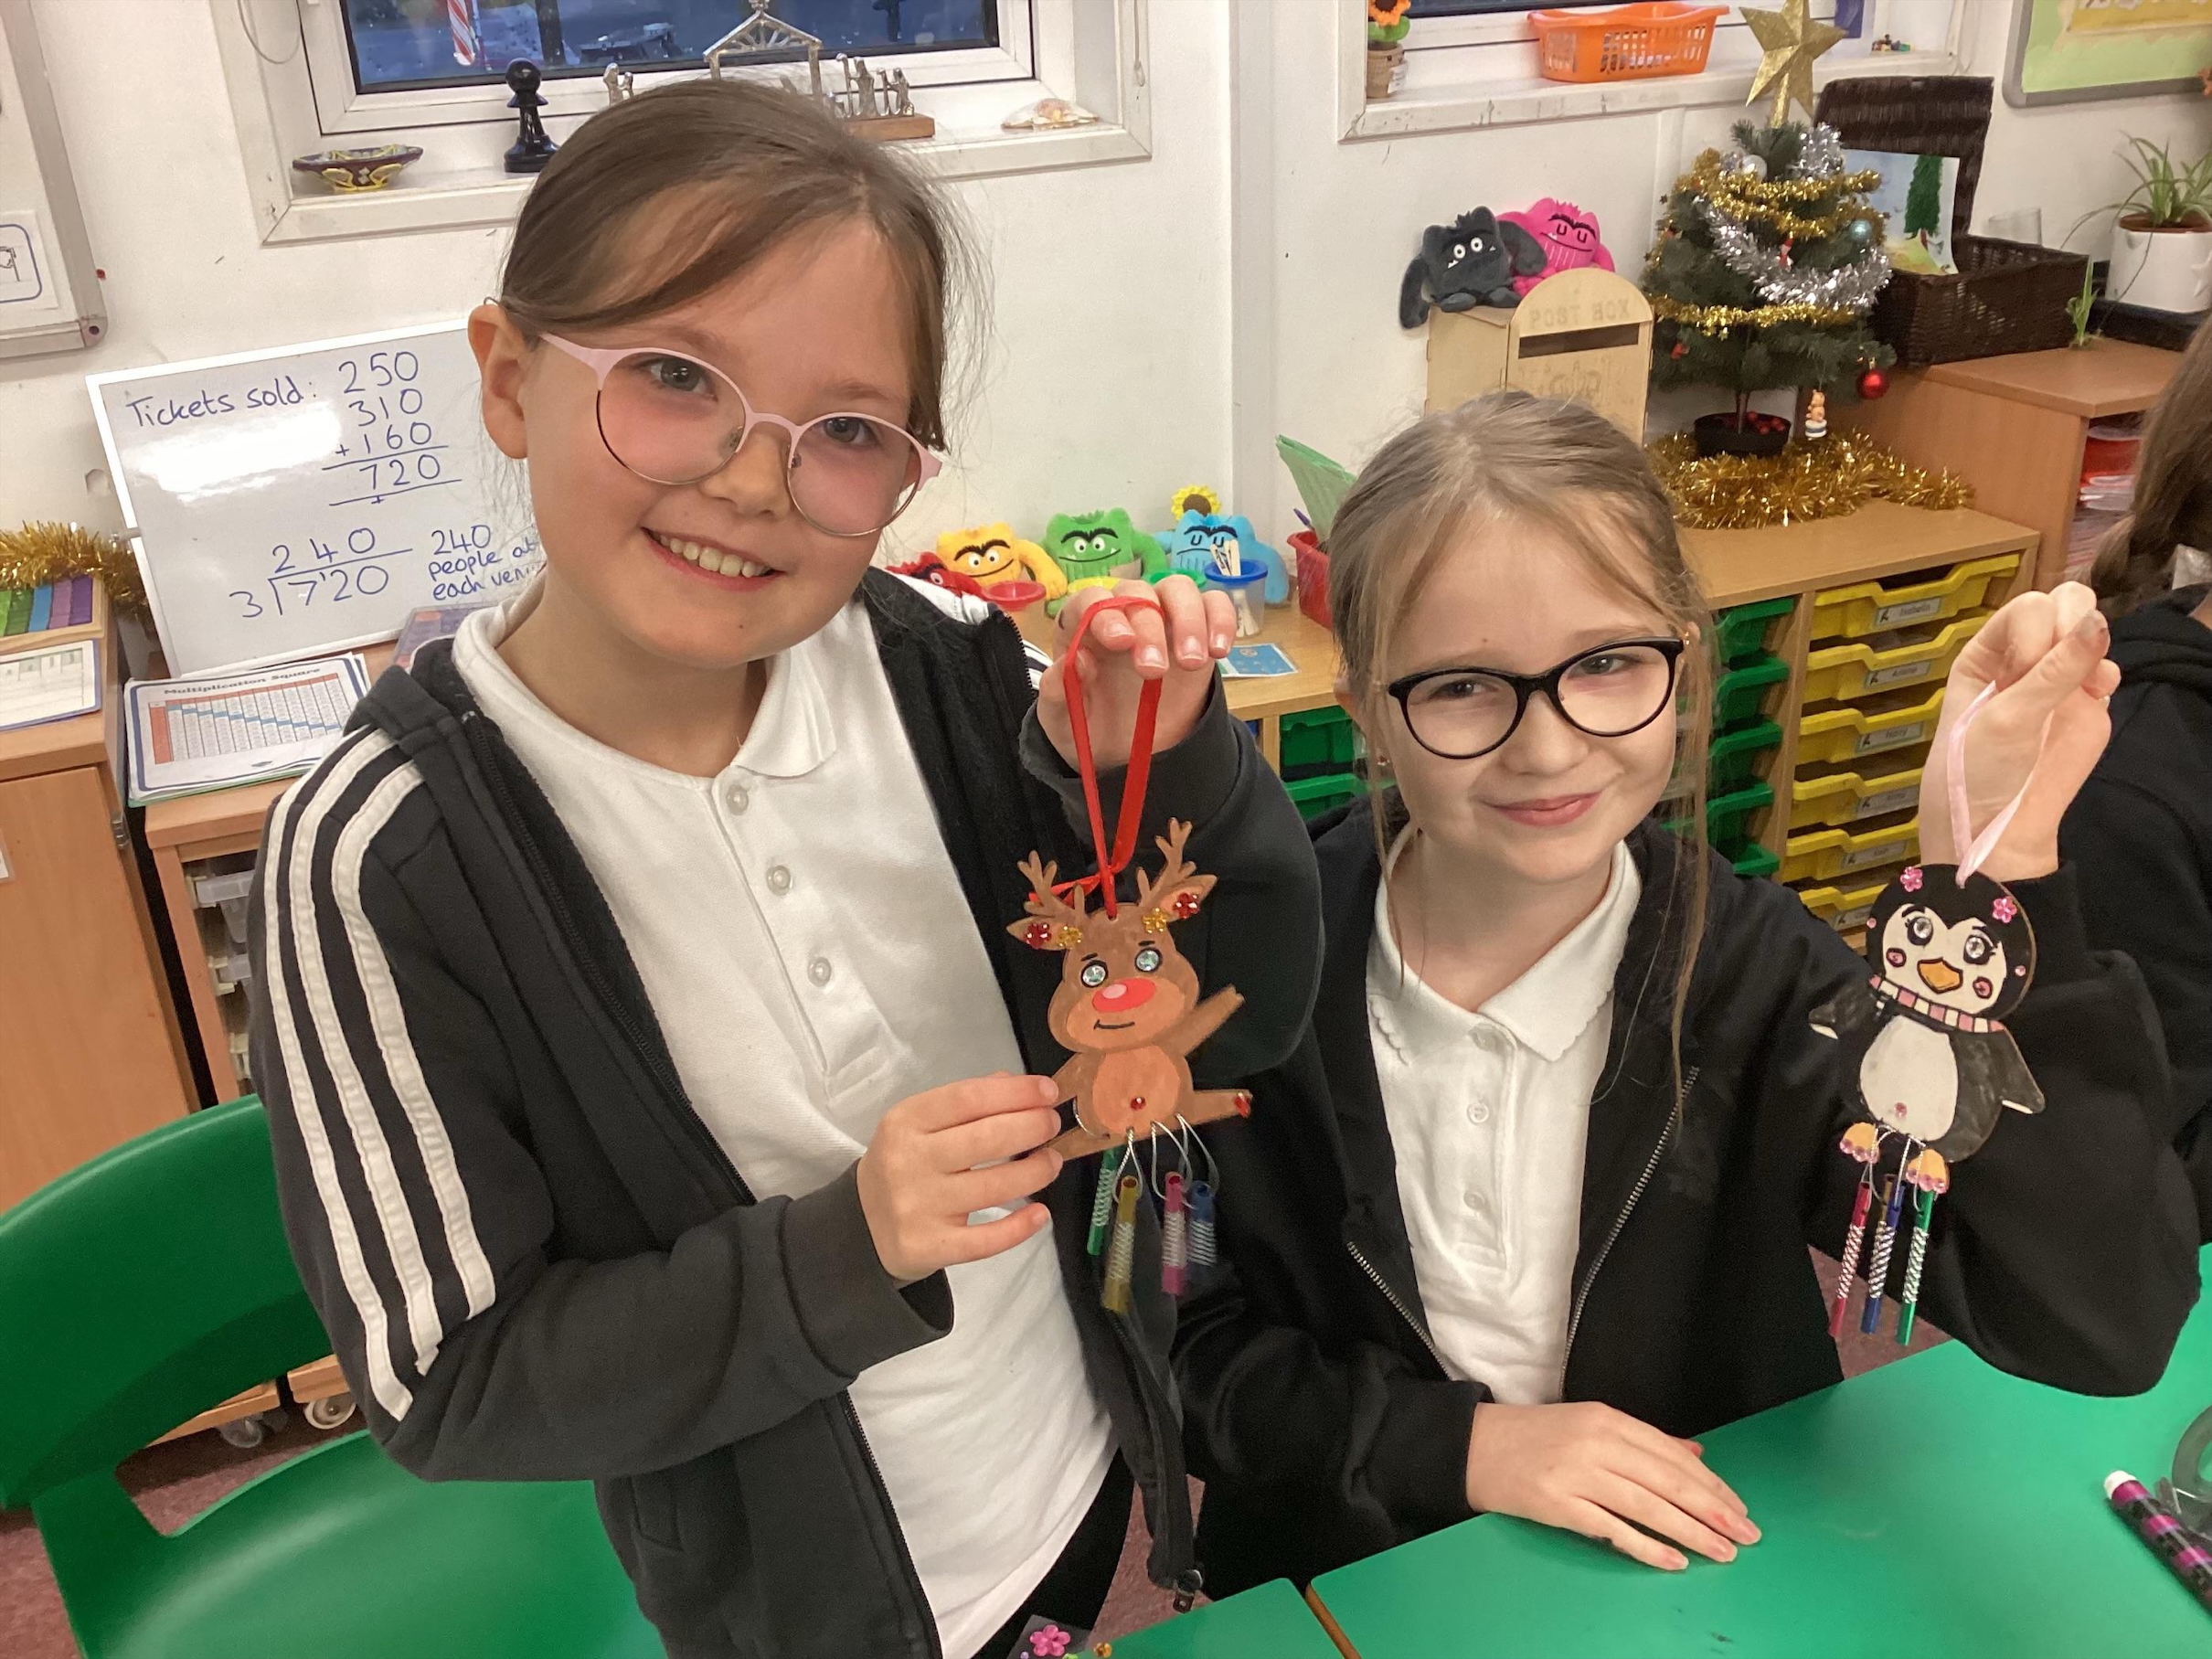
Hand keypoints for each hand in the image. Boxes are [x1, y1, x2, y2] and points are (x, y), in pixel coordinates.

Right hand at [856, 1074, 1063, 1282]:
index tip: (1047, 1091)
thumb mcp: (919, 1125)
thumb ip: (965, 1103)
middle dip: (1032, 1127)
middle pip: (985, 1140)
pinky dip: (1020, 1227)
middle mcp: (910, 1161)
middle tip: (1052, 1124)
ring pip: (994, 1187)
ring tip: (1051, 1161)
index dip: (1015, 1093)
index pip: (967, 1098)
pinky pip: (986, 1240)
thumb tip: (1018, 1086)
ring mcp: (919, 1207)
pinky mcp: (930, 1247)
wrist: (863, 1226)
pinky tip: (1040, 1213)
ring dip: (1035, 1172)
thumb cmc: (902, 1164)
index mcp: (906, 1121)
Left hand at [1037, 576, 1236, 767]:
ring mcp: (1162, 617)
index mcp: (1082, 627)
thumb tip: (1079, 661)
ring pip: (1178, 589)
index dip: (1105, 614)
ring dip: (1188, 620)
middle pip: (1138, 593)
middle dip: (1148, 627)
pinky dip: (1221, 619)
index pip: (1090, 600)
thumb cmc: (1088, 726)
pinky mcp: (1197, 629)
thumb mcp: (1061, 720)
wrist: (1124, 750)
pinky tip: (1220, 651)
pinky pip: (1214, 605)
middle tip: (1153, 670)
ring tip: (1191, 662)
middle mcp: (1123, 612)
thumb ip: (1056, 692)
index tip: (1121, 642)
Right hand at [1464, 1401, 1760, 1571]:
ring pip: (1647, 1506)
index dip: (1711, 1485)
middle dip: (1713, 1510)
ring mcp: (1576, 1474)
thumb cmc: (1534, 1437)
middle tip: (1746, 1535)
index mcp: (1607, 1418)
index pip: (1672, 1455)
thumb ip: (1643, 1441)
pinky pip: (1612, 1529)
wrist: (1473, 1446)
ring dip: (1690, 1532)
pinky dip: (1646, 1547)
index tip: (1740, 1508)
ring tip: (1721, 1552)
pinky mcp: (1557, 1504)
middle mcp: (1595, 1443)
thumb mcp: (1590, 1425)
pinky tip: (1672, 1560)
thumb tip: (1696, 1455)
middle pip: (1667, 1480)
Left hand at [1918, 582, 2118, 883]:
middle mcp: (2020, 659)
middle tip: (2066, 662)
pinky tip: (2096, 693)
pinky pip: (2106, 669)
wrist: (2000, 830)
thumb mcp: (2006, 719)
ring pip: (2087, 632)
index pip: (2024, 610)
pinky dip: (2107, 672)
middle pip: (2060, 608)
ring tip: (2083, 681)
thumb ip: (2051, 672)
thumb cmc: (1979, 772)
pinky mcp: (2084, 706)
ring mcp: (2055, 681)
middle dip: (2071, 625)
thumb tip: (2097, 622)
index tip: (2026, 671)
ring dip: (2092, 644)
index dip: (2034, 632)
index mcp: (1985, 656)